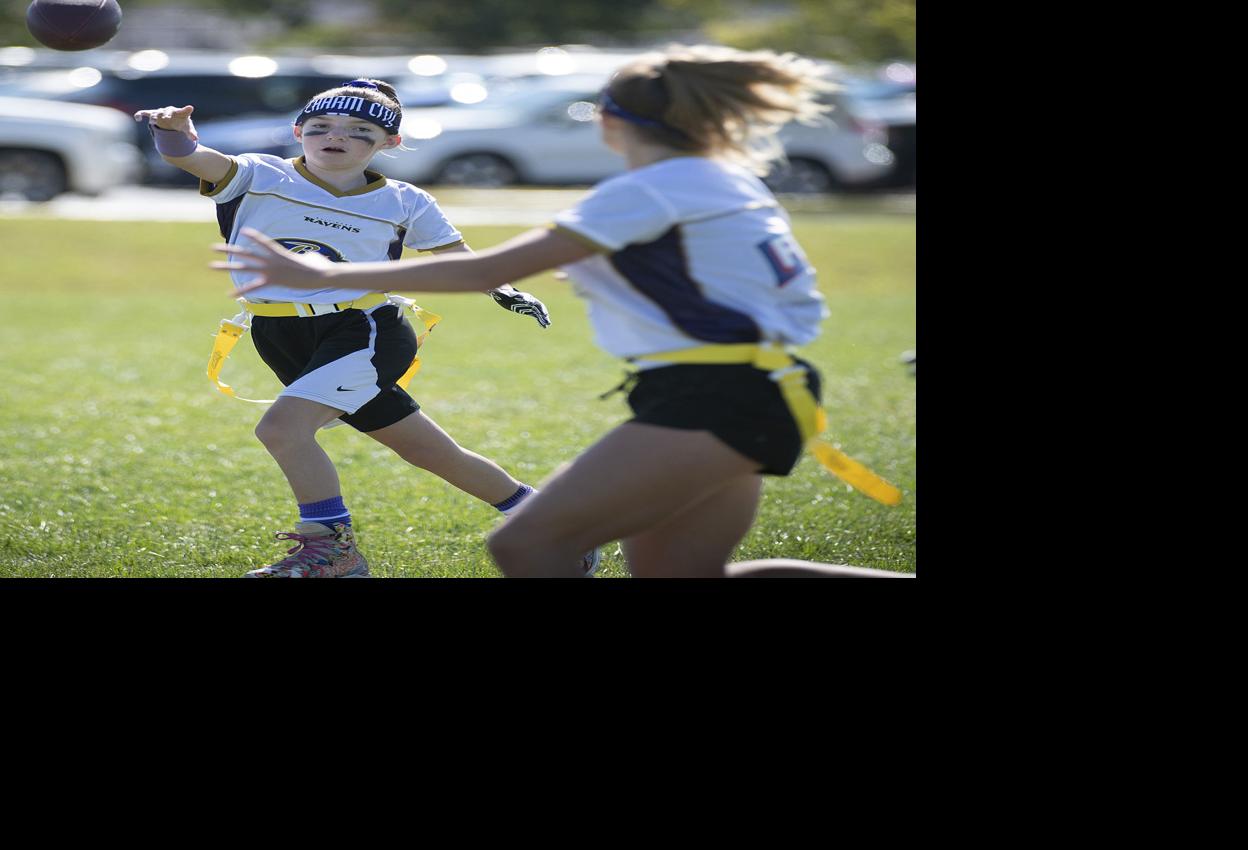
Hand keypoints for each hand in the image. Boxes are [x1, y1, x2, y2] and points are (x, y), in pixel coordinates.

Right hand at [133, 105, 197, 140]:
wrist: (173, 122)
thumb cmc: (182, 124)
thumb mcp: (187, 129)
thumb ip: (191, 133)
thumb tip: (195, 139)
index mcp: (179, 113)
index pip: (183, 111)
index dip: (186, 110)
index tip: (190, 108)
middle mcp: (169, 111)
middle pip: (167, 111)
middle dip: (166, 114)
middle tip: (167, 118)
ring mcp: (160, 112)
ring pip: (156, 112)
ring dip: (155, 116)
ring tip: (153, 121)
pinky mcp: (152, 114)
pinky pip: (144, 113)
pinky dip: (140, 114)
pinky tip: (138, 119)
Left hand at [212, 227, 335, 294]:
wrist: (321, 274)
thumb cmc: (320, 266)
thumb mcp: (310, 258)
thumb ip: (304, 257)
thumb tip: (309, 258)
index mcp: (279, 252)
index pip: (262, 241)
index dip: (253, 237)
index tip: (243, 232)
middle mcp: (271, 259)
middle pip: (245, 253)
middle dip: (228, 250)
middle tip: (213, 248)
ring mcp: (271, 270)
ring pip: (244, 267)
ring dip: (227, 266)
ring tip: (212, 266)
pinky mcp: (274, 281)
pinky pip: (254, 286)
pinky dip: (242, 290)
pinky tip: (229, 294)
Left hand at [489, 285, 550, 327]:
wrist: (503, 294)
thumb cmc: (501, 293)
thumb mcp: (500, 293)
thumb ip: (498, 292)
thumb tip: (493, 290)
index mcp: (524, 297)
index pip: (534, 302)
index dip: (539, 307)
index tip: (542, 313)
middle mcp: (529, 301)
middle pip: (538, 307)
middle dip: (543, 313)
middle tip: (547, 320)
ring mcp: (529, 306)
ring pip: (538, 312)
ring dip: (543, 318)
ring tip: (547, 325)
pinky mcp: (528, 310)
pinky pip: (536, 315)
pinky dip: (540, 320)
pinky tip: (543, 326)